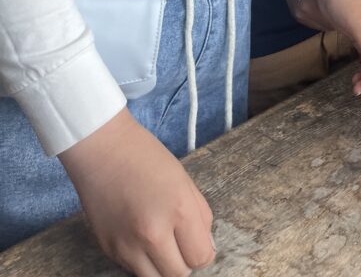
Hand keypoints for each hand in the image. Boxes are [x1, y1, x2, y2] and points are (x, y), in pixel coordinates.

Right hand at [59, 108, 214, 276]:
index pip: (201, 258)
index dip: (203, 252)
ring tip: (162, 243)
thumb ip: (200, 216)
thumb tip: (206, 247)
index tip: (199, 242)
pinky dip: (142, 261)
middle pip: (179, 275)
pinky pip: (133, 269)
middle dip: (185, 262)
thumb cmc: (146, 157)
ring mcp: (127, 246)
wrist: (102, 149)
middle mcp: (153, 234)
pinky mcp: (108, 250)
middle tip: (181, 244)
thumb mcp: (184, 180)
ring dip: (163, 267)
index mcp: (179, 210)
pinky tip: (141, 237)